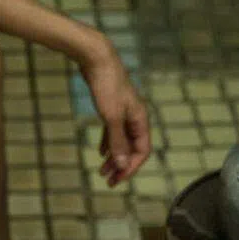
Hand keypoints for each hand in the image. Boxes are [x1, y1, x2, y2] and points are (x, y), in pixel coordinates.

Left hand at [80, 45, 150, 185]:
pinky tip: (101, 152)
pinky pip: (113, 131)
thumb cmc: (106, 85)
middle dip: (121, 166)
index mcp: (141, 120)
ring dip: (113, 157)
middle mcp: (135, 117)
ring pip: (121, 140)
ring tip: (102, 172)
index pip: (142, 151)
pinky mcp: (112, 106)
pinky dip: (108, 142)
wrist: (96, 58)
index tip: (117, 179)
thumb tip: (123, 165)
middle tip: (108, 181)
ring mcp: (124, 112)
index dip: (131, 167)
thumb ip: (117, 142)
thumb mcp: (111, 117)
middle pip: (132, 148)